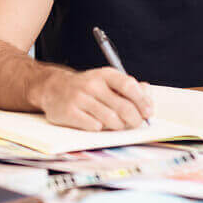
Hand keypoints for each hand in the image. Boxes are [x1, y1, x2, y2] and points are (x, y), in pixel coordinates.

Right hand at [32, 67, 153, 130]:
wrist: (54, 88)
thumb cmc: (87, 88)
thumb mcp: (107, 81)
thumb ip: (129, 88)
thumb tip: (148, 97)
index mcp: (105, 74)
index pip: (129, 86)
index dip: (142, 101)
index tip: (149, 113)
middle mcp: (92, 84)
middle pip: (123, 107)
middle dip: (134, 119)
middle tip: (135, 124)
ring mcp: (80, 98)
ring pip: (111, 120)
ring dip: (117, 126)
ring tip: (115, 124)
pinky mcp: (69, 112)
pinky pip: (94, 126)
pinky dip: (99, 128)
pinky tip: (96, 122)